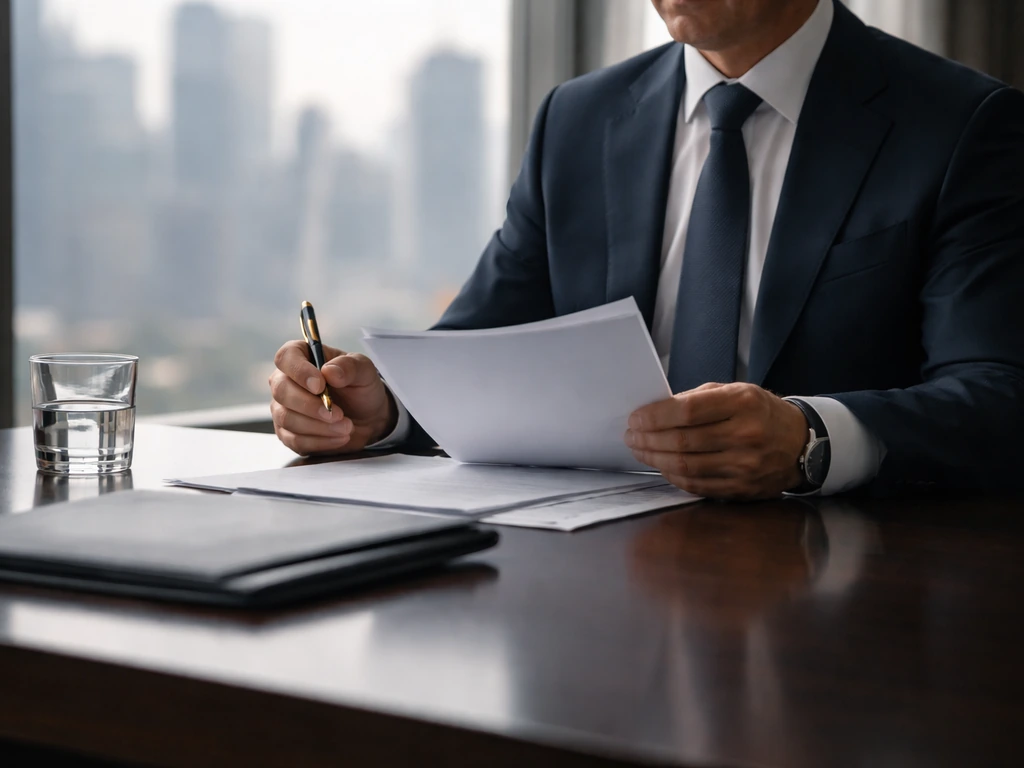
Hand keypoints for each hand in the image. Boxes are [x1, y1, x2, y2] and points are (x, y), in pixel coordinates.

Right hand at [270, 340, 396, 455]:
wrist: (368, 418)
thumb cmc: (360, 388)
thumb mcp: (365, 371)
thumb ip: (350, 366)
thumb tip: (329, 371)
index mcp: (302, 356)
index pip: (286, 357)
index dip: (299, 371)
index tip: (320, 385)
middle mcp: (286, 380)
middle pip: (281, 390)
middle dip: (311, 405)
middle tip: (338, 414)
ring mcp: (283, 408)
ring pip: (286, 418)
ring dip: (319, 426)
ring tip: (346, 427)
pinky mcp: (287, 432)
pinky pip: (294, 439)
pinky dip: (320, 441)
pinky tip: (339, 437)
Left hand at [624, 382, 807, 499]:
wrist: (800, 443)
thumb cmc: (760, 412)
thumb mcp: (735, 391)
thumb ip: (696, 399)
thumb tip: (655, 411)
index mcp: (742, 403)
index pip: (686, 411)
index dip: (654, 416)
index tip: (635, 418)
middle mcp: (746, 435)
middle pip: (682, 441)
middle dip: (648, 439)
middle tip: (631, 436)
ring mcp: (745, 466)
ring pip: (686, 466)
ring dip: (655, 459)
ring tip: (640, 450)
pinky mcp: (742, 488)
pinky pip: (697, 485)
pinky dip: (673, 476)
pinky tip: (662, 465)